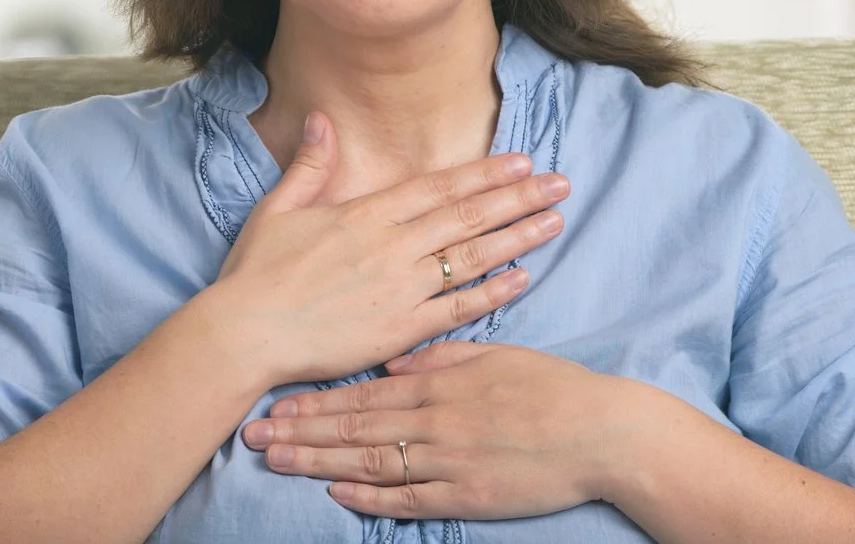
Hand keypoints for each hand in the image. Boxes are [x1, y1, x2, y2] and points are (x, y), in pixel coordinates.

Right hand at [213, 112, 569, 385]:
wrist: (246, 334)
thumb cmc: (257, 274)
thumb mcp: (279, 208)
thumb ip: (310, 165)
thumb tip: (322, 119)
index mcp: (366, 214)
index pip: (440, 186)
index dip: (485, 173)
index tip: (521, 161)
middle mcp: (392, 246)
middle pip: (468, 215)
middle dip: (519, 197)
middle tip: (560, 184)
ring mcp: (401, 289)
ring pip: (472, 256)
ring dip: (518, 237)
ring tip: (555, 222)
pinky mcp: (401, 330)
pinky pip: (457, 309)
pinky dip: (492, 293)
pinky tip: (522, 279)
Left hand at [240, 341, 619, 519]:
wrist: (600, 433)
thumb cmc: (550, 387)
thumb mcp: (494, 355)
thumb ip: (440, 356)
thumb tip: (394, 359)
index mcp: (440, 384)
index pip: (363, 393)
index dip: (316, 400)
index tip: (276, 403)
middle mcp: (435, 422)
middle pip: (355, 427)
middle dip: (301, 431)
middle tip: (254, 436)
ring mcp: (449, 462)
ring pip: (371, 461)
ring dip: (320, 461)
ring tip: (278, 461)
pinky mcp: (467, 495)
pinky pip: (409, 499)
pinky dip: (371, 496)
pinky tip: (338, 492)